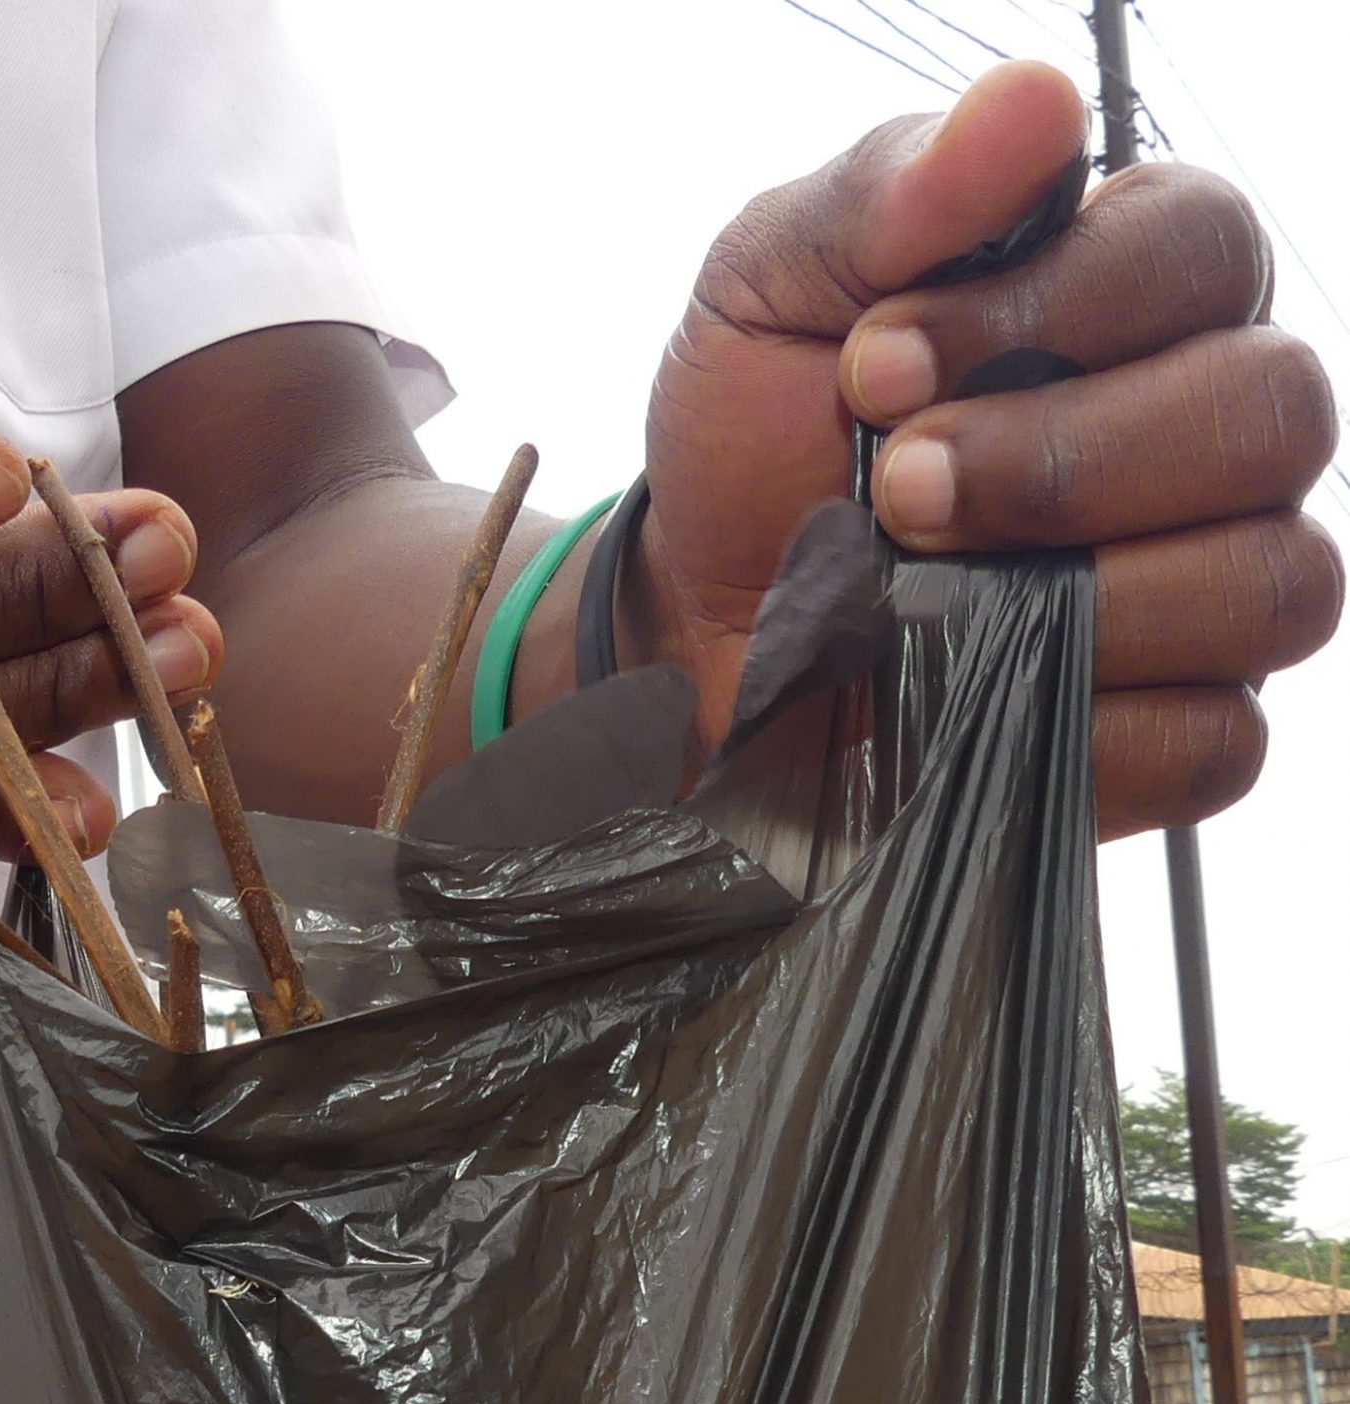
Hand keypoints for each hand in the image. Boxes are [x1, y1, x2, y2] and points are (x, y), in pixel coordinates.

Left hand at [632, 62, 1339, 837]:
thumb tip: (1034, 103)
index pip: (1207, 248)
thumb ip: (890, 194)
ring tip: (924, 598)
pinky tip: (971, 696)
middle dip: (1069, 457)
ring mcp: (1202, 591)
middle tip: (899, 487)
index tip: (875, 362)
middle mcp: (1203, 434)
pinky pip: (1215, 743)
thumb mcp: (767, 291)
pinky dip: (1092, 728)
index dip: (1055, 305)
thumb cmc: (751, 448)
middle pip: (1273, 415)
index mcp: (1135, 294)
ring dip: (1087, 597)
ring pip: (1273, 583)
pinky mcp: (1164, 736)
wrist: (687, 630)